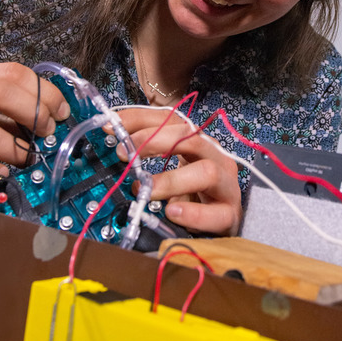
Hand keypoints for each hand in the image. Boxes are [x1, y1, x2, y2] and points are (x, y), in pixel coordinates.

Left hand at [113, 108, 241, 236]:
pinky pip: (216, 213)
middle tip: (124, 155)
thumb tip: (116, 143)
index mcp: (198, 141)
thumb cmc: (195, 192)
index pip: (170, 119)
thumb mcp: (171, 170)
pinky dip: (193, 213)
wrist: (224, 220)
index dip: (140, 119)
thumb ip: (147, 158)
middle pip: (190, 136)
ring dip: (171, 180)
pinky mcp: (230, 214)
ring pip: (206, 172)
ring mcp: (226, 184)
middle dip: (153, 141)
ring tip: (146, 190)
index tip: (111, 127)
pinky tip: (172, 212)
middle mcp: (215, 156)